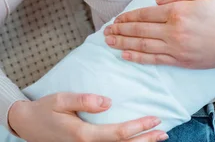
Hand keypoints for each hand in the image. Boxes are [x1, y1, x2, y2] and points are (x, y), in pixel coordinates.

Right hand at [8, 93, 167, 141]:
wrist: (27, 125)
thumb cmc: (45, 110)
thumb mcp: (61, 99)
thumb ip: (84, 100)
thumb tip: (108, 102)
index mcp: (84, 135)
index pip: (118, 133)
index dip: (139, 127)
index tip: (155, 119)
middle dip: (145, 141)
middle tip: (164, 133)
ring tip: (158, 138)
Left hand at [104, 0, 214, 68]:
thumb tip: (155, 0)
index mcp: (178, 11)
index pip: (146, 14)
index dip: (129, 16)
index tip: (117, 18)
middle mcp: (173, 30)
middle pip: (140, 30)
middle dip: (120, 30)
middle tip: (105, 31)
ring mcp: (176, 48)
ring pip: (143, 46)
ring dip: (123, 43)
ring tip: (109, 42)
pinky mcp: (181, 61)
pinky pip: (154, 60)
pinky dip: (138, 58)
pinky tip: (125, 55)